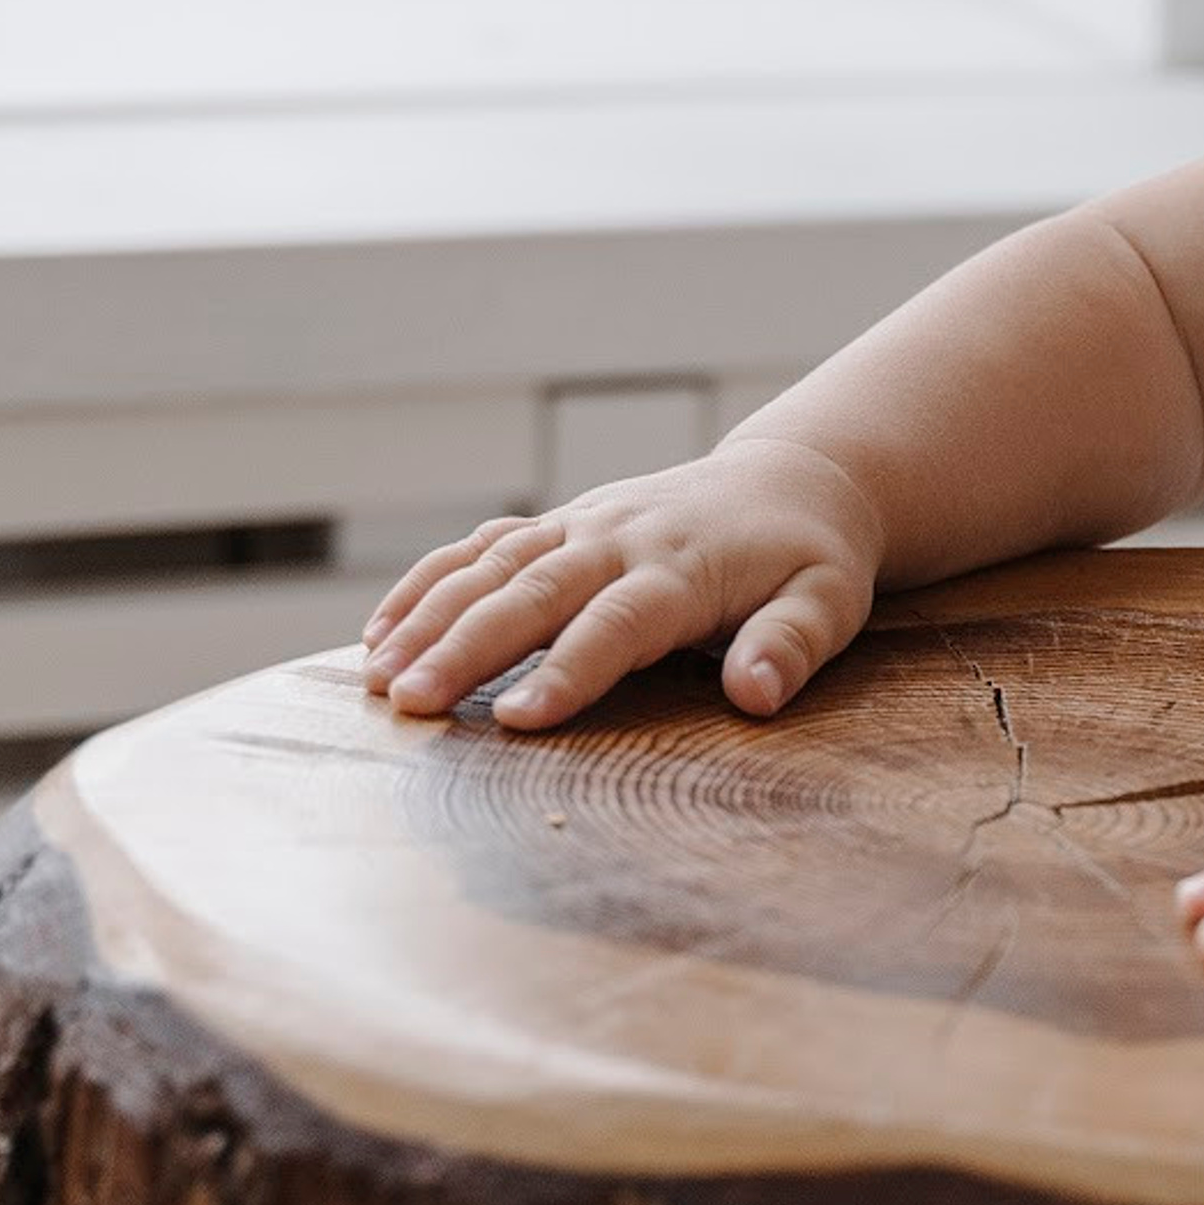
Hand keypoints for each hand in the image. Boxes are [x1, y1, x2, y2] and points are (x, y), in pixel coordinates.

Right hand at [360, 436, 885, 728]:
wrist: (789, 482)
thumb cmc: (807, 558)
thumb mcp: (826, 601)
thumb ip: (790, 644)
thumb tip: (757, 694)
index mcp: (683, 568)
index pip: (616, 623)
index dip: (568, 671)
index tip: (518, 722)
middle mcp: (618, 539)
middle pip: (532, 594)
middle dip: (466, 648)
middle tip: (411, 704)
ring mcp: (580, 525)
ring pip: (490, 566)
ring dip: (428, 618)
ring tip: (377, 678)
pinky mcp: (557, 524)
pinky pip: (479, 546)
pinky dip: (425, 583)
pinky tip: (379, 632)